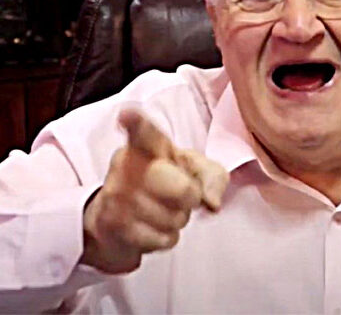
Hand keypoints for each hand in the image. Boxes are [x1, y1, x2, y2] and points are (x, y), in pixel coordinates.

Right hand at [80, 109, 228, 273]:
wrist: (122, 216)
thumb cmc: (167, 181)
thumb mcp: (195, 169)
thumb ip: (213, 176)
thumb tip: (212, 202)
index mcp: (149, 144)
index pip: (144, 131)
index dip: (137, 122)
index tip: (126, 115)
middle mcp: (127, 164)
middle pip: (183, 191)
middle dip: (191, 197)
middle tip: (182, 193)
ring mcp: (117, 194)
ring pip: (174, 218)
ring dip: (177, 220)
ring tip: (161, 209)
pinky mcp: (113, 223)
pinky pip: (162, 238)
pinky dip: (166, 238)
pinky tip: (151, 227)